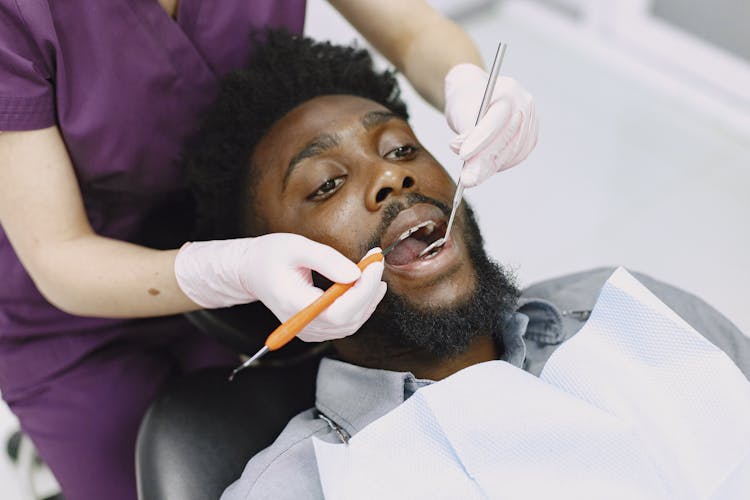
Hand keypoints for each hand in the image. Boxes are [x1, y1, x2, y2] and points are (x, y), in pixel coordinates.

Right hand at [175, 234, 385, 340]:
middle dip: (369, 291)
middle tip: (377, 262)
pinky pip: (344, 324)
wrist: (250, 271)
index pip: (338, 311)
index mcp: (294, 304)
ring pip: (350, 324)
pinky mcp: (314, 329)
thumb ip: (327, 260)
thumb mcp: (297, 247)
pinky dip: (359, 305)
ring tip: (373, 270)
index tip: (374, 263)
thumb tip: (356, 274)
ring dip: (368, 298)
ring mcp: (307, 330)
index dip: (363, 290)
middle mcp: (301, 324)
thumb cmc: (269, 256)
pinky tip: (364, 285)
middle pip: (348, 320)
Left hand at [444, 63, 537, 186]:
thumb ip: (465, 132)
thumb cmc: (467, 99)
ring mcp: (531, 122)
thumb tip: (467, 158)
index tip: (463, 156)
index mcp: (509, 91)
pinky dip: (499, 166)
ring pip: (512, 153)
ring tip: (470, 173)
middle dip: (484, 162)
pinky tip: (484, 169)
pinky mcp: (530, 138)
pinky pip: (516, 157)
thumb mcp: (460, 110)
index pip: (496, 121)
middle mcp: (524, 106)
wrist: (477, 95)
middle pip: (507, 140)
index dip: (480, 141)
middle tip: (467, 180)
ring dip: (491, 166)